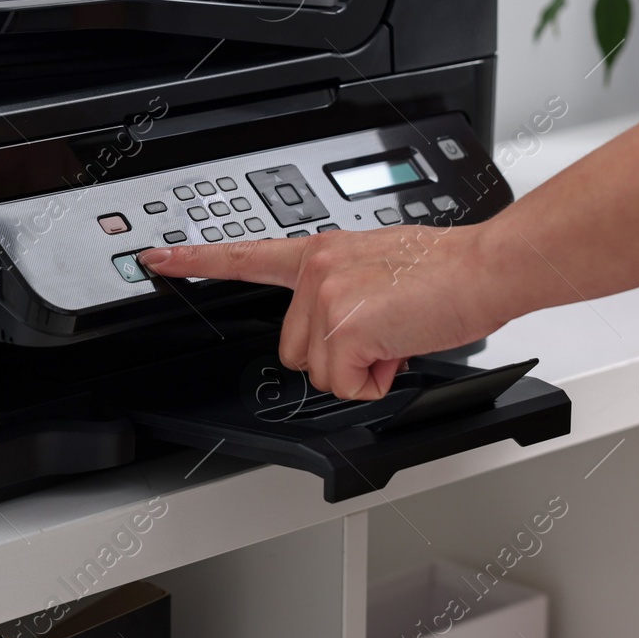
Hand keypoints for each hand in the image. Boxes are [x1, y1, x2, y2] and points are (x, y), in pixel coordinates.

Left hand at [138, 225, 512, 399]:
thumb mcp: (378, 270)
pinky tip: (400, 347)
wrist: (484, 269)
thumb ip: (343, 292)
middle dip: (339, 356)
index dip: (194, 262)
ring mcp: (326, 297)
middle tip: (383, 331)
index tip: (155, 260)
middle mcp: (316, 270)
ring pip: (319, 371)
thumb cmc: (446, 273)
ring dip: (360, 369)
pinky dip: (377, 380)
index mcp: (321, 252)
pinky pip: (347, 384)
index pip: (244, 254)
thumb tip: (344, 335)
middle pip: (294, 349)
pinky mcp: (346, 327)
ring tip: (396, 334)